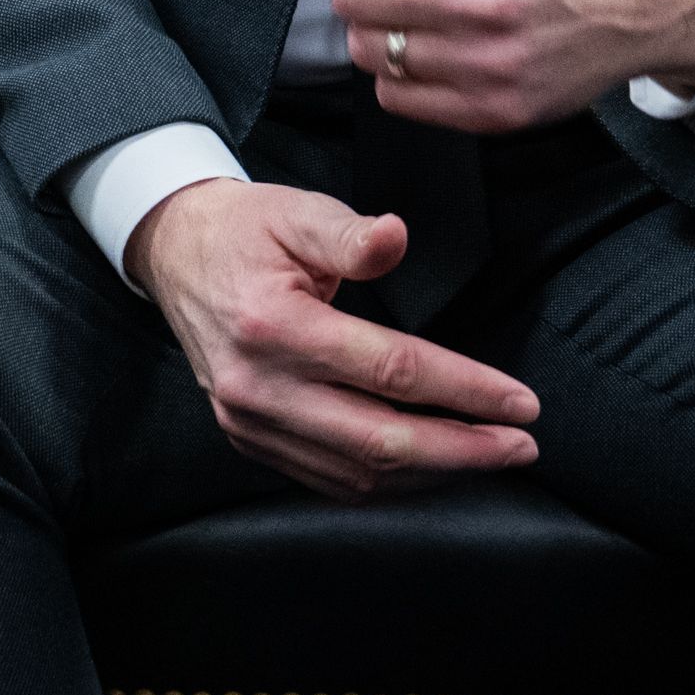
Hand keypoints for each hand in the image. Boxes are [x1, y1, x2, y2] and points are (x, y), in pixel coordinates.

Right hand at [128, 177, 540, 498]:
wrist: (173, 253)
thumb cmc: (242, 230)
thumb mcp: (295, 211)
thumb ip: (350, 233)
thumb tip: (396, 236)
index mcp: (273, 324)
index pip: (390, 370)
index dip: (464, 389)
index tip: (519, 400)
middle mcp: (258, 384)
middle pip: (380, 440)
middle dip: (464, 450)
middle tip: (521, 445)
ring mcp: (249, 419)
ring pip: (358, 472)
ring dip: (434, 474)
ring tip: (489, 457)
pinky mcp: (248, 437)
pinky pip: (329, 478)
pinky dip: (389, 482)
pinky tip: (429, 468)